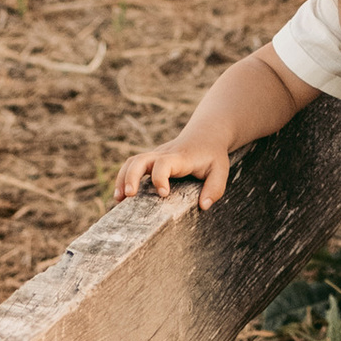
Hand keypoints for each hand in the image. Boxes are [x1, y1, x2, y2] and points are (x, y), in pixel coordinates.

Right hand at [115, 128, 233, 209]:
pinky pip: (132, 165)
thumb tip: (203, 206)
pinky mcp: (151, 160)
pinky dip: (123, 178)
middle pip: (140, 159)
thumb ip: (215, 188)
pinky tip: (120, 196)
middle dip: (132, 176)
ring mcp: (156, 156)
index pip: (164, 163)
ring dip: (123, 178)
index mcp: (180, 158)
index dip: (160, 177)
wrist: (205, 134)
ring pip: (133, 161)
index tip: (163, 194)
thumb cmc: (213, 155)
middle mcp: (164, 154)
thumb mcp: (221, 170)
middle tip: (130, 195)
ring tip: (119, 199)